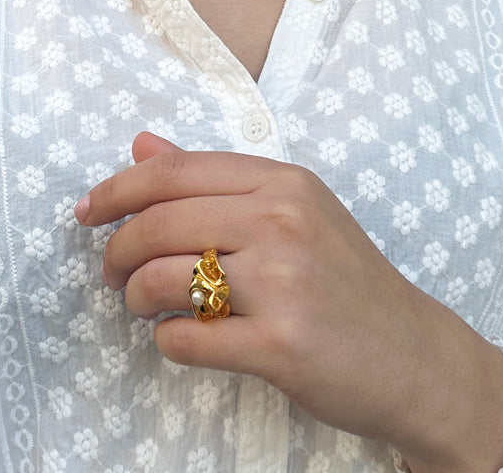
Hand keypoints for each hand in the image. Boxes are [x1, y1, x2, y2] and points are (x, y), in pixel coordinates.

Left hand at [74, 132, 502, 470]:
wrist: (415, 357)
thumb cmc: (346, 281)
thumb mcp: (294, 211)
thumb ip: (215, 179)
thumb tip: (142, 145)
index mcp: (283, 181)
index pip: (174, 171)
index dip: (116, 189)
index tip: (87, 212)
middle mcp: (283, 221)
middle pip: (159, 223)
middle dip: (116, 250)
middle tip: (109, 273)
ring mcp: (284, 282)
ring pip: (164, 278)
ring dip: (136, 296)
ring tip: (141, 305)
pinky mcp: (281, 344)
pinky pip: (187, 339)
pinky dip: (168, 341)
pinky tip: (181, 338)